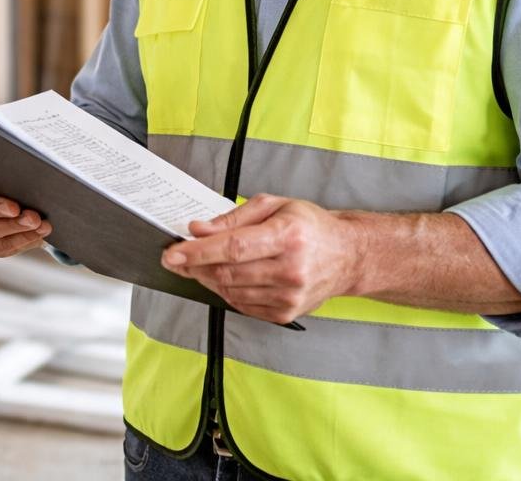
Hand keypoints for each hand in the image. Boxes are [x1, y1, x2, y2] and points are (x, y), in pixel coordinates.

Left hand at [161, 194, 361, 324]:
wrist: (347, 256)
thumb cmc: (310, 227)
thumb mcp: (273, 206)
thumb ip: (232, 219)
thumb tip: (198, 230)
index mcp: (287, 236)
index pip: (233, 248)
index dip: (198, 252)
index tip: (173, 254)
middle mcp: (291, 269)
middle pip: (227, 272)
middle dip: (195, 266)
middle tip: (180, 257)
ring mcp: (290, 296)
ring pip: (231, 291)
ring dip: (209, 278)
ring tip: (205, 264)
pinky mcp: (287, 314)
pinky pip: (242, 306)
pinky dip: (227, 291)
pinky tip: (229, 277)